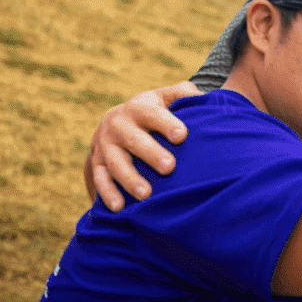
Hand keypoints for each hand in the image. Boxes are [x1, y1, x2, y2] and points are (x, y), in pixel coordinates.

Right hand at [84, 81, 199, 210]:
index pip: (153, 115)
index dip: (166, 123)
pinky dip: (107, 193)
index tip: (181, 135)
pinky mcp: (97, 163)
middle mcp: (118, 125)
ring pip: (116, 163)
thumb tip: (204, 98)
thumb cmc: (152, 112)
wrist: (116, 121)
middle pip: (134, 140)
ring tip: (146, 194)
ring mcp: (105, 146)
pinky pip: (100, 179)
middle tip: (169, 167)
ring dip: (129, 179)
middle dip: (151, 154)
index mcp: (138, 108)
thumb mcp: (165, 98)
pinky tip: (119, 207)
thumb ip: (183, 94)